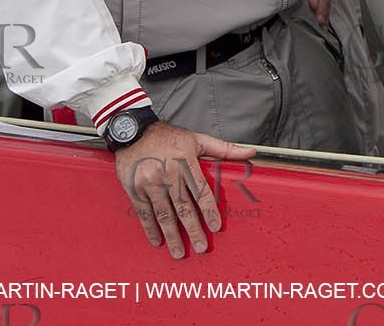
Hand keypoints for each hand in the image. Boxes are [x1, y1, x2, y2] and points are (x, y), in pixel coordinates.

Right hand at [115, 121, 256, 257]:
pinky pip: (144, 213)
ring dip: (171, 236)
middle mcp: (167, 175)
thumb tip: (251, 153)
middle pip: (183, 208)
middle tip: (200, 248)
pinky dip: (150, 229)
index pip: (201, 192)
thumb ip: (225, 149)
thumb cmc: (168, 136)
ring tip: (179, 253)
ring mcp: (149, 184)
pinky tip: (157, 241)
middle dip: (193, 230)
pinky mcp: (134, 189)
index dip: (209, 211)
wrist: (132, 131)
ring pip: (163, 215)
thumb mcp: (197, 139)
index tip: (216, 227)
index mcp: (186, 163)